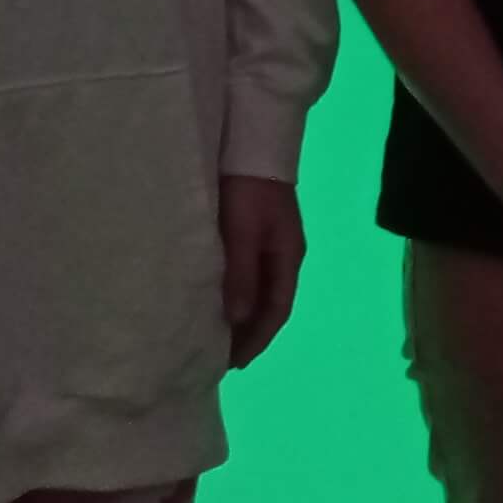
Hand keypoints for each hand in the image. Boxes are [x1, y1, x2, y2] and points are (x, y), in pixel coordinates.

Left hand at [219, 175, 305, 367]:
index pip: (277, 310)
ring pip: (257, 290)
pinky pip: (246, 273)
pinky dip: (234, 292)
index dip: (257, 339)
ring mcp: (269, 242)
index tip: (234, 363)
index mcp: (287, 258)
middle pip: (269, 304)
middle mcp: (282, 254)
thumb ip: (241, 275)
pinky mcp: (252, 230)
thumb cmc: (248, 189)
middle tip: (220, 358)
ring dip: (240, 315)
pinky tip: (216, 298)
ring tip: (215, 335)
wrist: (252, 139)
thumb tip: (238, 320)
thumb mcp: (242, 233)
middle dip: (249, 333)